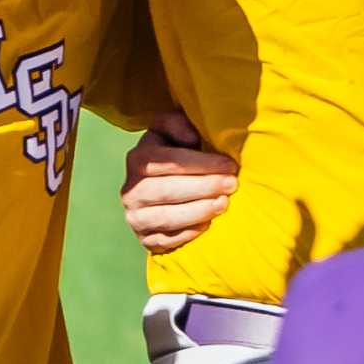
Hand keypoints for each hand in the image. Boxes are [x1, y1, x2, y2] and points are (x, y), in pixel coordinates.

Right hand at [121, 109, 237, 254]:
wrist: (161, 185)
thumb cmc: (176, 152)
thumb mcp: (172, 130)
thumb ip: (178, 123)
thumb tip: (191, 137)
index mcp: (138, 159)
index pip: (170, 162)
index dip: (201, 164)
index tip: (229, 165)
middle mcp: (131, 189)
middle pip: (169, 190)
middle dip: (205, 187)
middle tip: (232, 184)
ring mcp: (135, 216)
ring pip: (167, 217)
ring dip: (199, 211)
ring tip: (224, 204)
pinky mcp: (145, 238)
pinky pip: (166, 240)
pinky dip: (188, 233)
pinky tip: (208, 225)